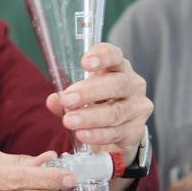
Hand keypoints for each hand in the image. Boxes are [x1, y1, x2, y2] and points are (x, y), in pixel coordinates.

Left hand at [45, 43, 152, 157]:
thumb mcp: (82, 96)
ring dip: (90, 117)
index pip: (115, 55)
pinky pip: (116, 132)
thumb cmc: (99, 104)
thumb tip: (54, 100)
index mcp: (118, 68)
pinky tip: (83, 135)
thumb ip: (67, 97)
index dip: (102, 56)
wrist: (117, 131)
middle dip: (90, 92)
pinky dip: (97, 135)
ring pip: (116, 111)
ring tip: (69, 121)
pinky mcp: (136, 130)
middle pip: (117, 84)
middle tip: (67, 99)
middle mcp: (133, 85)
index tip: (84, 62)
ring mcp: (137, 108)